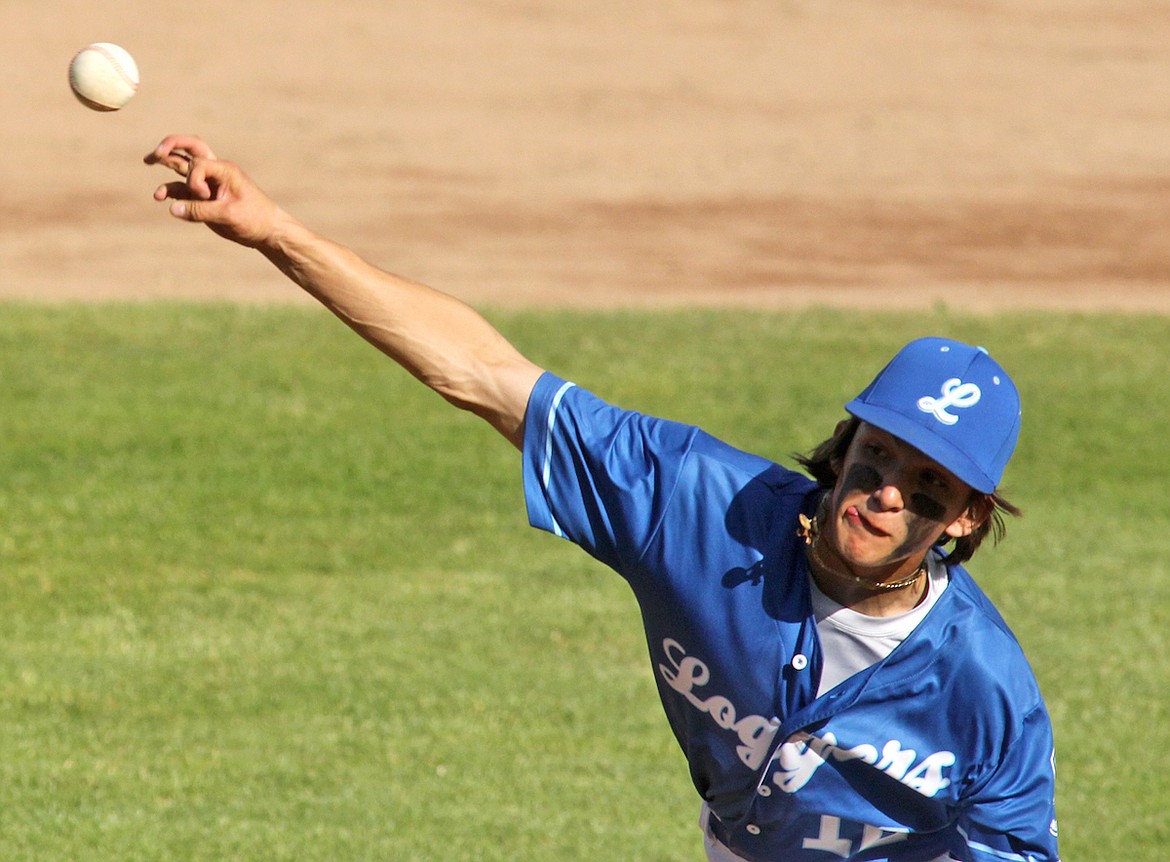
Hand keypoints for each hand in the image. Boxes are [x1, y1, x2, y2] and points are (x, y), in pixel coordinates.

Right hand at [144, 135, 281, 247]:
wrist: (267, 232)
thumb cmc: (255, 218)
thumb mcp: (228, 215)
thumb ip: (200, 211)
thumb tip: (171, 208)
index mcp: (224, 170)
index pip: (198, 163)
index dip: (194, 181)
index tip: (205, 197)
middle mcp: (215, 173)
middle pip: (190, 150)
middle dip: (171, 146)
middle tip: (155, 152)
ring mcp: (208, 185)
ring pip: (182, 168)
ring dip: (165, 164)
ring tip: (147, 160)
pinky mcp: (204, 200)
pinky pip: (182, 191)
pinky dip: (170, 191)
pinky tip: (160, 197)